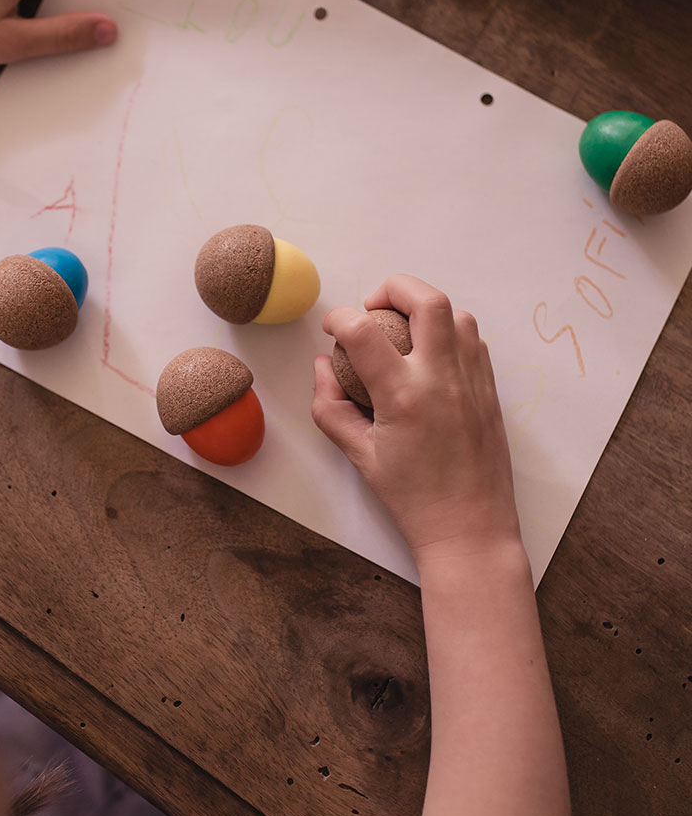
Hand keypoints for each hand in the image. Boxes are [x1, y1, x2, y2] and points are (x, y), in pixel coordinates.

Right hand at [312, 275, 521, 567]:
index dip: (339, 318)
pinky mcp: (490, 391)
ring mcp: (473, 382)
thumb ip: (331, 407)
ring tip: (401, 328)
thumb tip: (323, 366)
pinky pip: (474, 341)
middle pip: (427, 299)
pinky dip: (449, 331)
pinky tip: (428, 354)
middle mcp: (443, 379)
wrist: (469, 528)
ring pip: (457, 314)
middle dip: (393, 287)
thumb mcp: (358, 455)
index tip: (330, 328)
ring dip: (425, 308)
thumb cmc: (411, 497)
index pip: (364, 331)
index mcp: (404, 396)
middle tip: (372, 306)